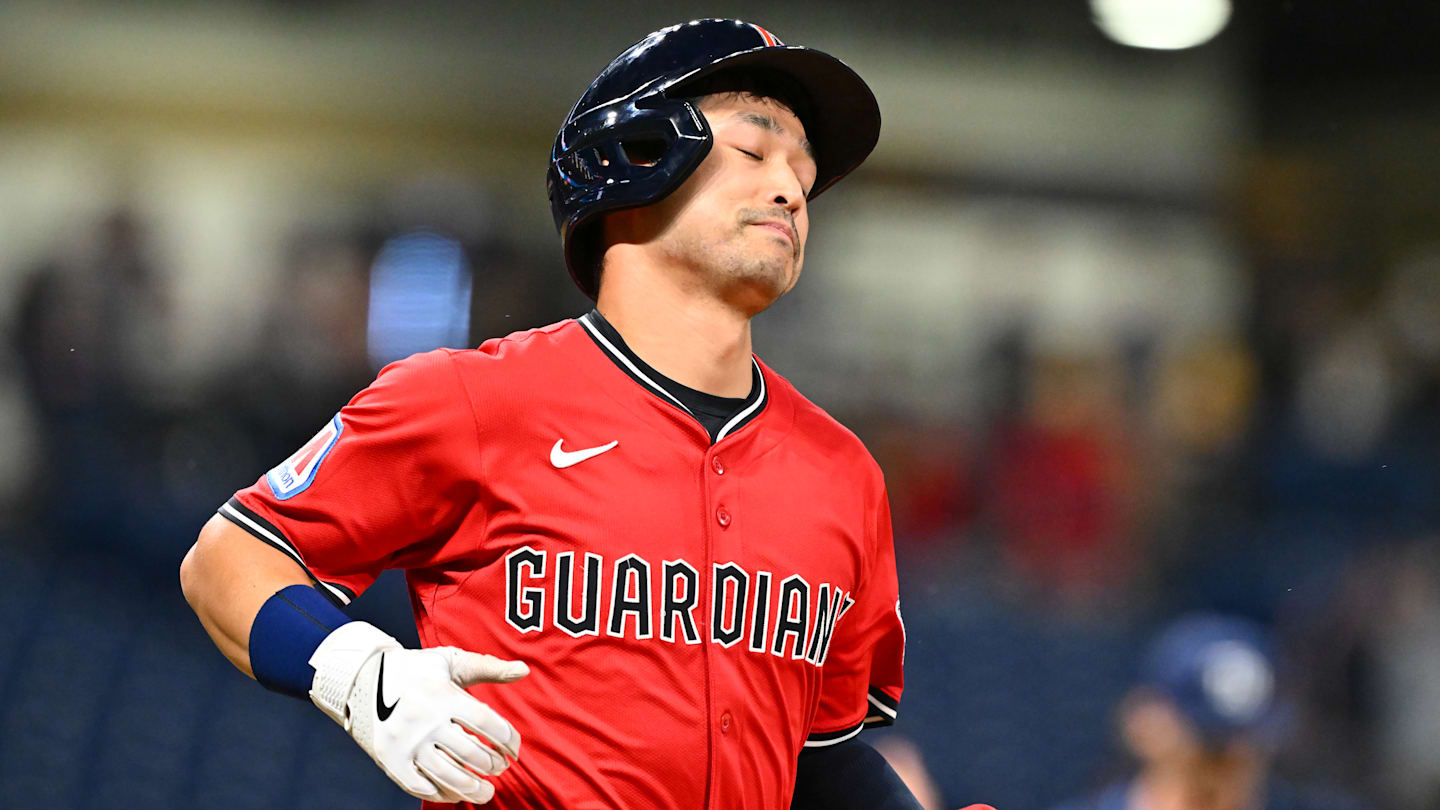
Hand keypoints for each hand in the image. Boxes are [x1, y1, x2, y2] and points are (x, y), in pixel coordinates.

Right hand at [308, 622, 528, 803]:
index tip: (514, 750)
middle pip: (471, 753)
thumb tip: (524, 670)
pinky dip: (443, 794)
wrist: (364, 680)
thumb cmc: (418, 671)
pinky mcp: (391, 760)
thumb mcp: (450, 661)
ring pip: (448, 775)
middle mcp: (423, 720)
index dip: (507, 740)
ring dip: (473, 788)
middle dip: (492, 766)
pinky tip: (457, 793)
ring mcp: (406, 743)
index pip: (486, 723)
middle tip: (500, 768)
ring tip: (486, 790)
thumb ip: (488, 667)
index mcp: (442, 694)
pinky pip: (421, 786)